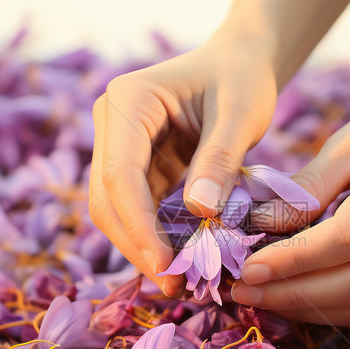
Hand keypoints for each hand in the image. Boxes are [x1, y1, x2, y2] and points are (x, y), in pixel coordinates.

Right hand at [89, 30, 277, 295]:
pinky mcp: (134, 165)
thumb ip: (220, 159)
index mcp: (128, 100)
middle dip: (137, 245)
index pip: (120, 174)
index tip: (166, 265)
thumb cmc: (242, 78)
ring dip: (143, 247)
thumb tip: (200, 212)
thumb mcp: (242, 113)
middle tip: (176, 287)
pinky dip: (155, 237)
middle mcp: (110, 121)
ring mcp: (117, 145)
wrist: (238, 62)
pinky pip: (135, 209)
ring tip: (181, 283)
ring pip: (115, 210)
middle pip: (107, 198)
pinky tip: (182, 262)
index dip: (139, 225)